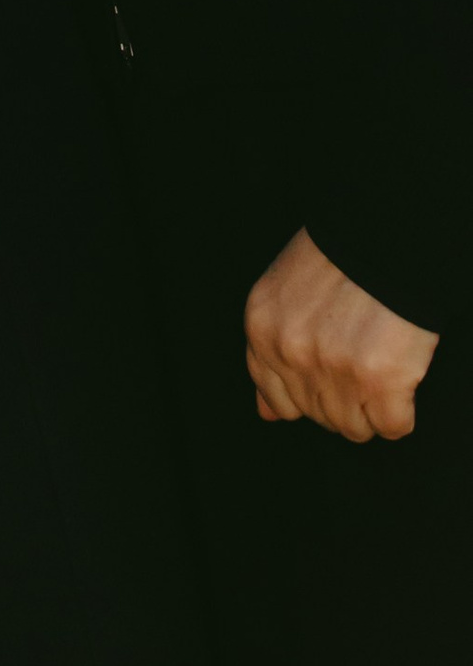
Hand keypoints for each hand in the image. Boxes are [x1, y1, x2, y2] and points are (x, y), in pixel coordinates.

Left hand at [245, 227, 437, 441]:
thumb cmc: (339, 256)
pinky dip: (401, 413)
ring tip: (380, 370)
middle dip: (342, 399)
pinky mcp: (380, 381)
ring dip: (371, 408)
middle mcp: (292, 352)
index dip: (308, 393)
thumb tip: (266, 412)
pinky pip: (392, 426)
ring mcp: (334, 369)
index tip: (327, 379)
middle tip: (360, 365)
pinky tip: (401, 382)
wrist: (386, 237)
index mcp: (263, 327)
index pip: (276, 399)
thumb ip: (270, 349)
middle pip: (319, 416)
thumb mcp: (284, 291)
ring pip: (354, 428)